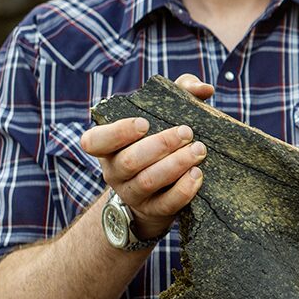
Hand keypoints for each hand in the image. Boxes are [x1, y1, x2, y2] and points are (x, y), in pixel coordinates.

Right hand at [80, 73, 215, 240]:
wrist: (161, 188)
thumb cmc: (161, 139)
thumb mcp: (165, 112)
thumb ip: (181, 91)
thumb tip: (204, 88)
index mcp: (108, 146)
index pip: (94, 141)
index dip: (117, 133)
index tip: (144, 123)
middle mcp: (114, 171)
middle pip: (130, 161)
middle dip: (161, 145)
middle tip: (186, 132)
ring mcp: (132, 194)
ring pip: (147, 182)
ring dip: (175, 165)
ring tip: (198, 151)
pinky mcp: (153, 210)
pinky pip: (166, 204)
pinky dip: (183, 189)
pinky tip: (197, 174)